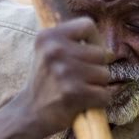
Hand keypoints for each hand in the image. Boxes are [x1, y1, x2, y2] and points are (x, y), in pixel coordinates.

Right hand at [17, 17, 109, 138]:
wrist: (29, 114)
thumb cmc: (45, 82)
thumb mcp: (48, 52)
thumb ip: (73, 42)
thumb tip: (109, 50)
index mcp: (48, 36)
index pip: (87, 25)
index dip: (95, 40)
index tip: (90, 54)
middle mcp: (55, 50)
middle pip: (101, 53)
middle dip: (97, 68)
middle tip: (81, 79)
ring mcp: (64, 72)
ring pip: (105, 74)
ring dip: (98, 86)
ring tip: (80, 90)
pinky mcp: (73, 93)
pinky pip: (104, 94)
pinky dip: (99, 101)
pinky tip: (83, 102)